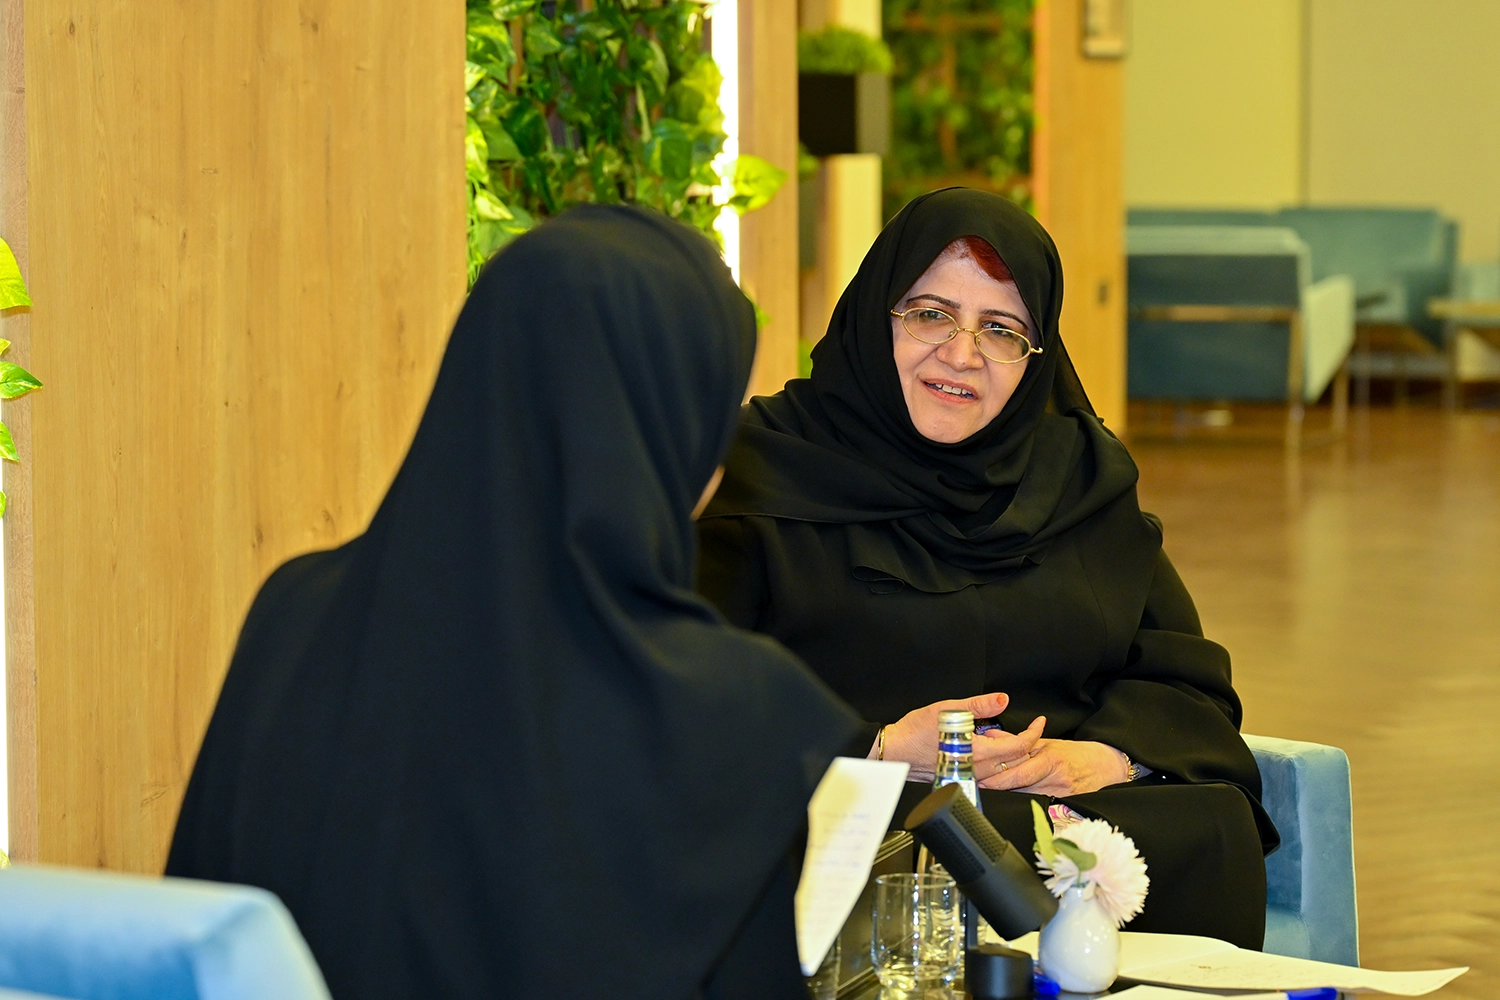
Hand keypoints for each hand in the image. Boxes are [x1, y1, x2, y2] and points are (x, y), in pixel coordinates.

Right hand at [875, 692, 1039, 781]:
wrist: (895, 751)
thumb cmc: (915, 731)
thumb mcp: (948, 709)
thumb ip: (979, 705)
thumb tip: (1002, 699)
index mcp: (979, 751)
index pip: (1018, 746)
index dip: (1033, 733)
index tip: (1039, 723)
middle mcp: (978, 769)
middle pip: (1015, 761)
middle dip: (1026, 744)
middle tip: (1027, 728)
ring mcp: (971, 776)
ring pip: (1004, 770)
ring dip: (1011, 754)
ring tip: (1006, 736)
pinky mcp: (964, 777)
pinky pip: (990, 774)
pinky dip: (998, 762)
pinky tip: (990, 749)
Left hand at [978, 738, 1129, 795]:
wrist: (1105, 768)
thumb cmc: (1075, 754)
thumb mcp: (1047, 743)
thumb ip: (1019, 741)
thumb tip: (993, 734)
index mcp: (1051, 760)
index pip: (1019, 773)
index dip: (998, 779)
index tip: (980, 778)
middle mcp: (1055, 780)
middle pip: (1019, 788)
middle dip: (997, 788)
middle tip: (977, 786)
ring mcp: (1059, 796)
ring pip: (1026, 798)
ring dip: (1006, 796)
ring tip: (987, 793)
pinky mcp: (1063, 807)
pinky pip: (1037, 806)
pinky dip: (1022, 803)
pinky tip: (1010, 802)